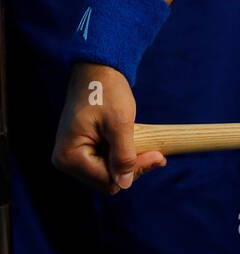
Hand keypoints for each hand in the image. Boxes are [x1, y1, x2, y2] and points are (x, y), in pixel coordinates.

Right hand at [52, 62, 166, 192]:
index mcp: (69, 157)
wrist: (97, 70)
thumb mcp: (120, 124)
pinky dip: (121, 154)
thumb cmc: (106, 91)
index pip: (107, 181)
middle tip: (157, 152)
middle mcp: (65, 160)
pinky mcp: (82, 148)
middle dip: (132, 167)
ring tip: (145, 143)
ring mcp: (73, 155)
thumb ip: (123, 156)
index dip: (134, 171)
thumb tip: (125, 184)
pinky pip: (105, 161)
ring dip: (128, 160)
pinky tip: (133, 141)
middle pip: (107, 180)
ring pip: (108, 172)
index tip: (158, 155)